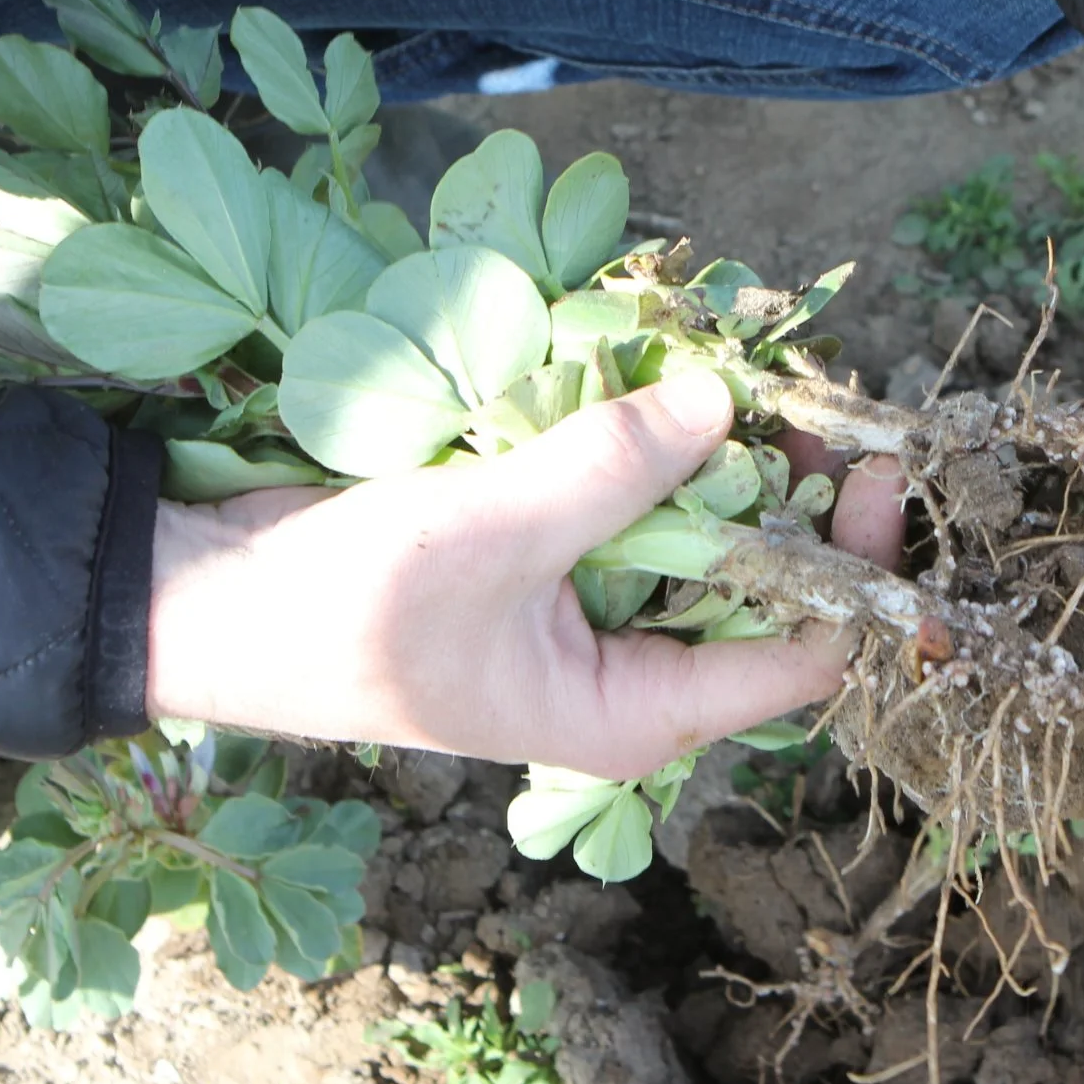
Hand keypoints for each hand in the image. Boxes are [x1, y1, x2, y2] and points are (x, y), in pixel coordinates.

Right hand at [145, 373, 906, 779]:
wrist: (213, 599)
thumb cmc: (345, 609)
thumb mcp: (489, 535)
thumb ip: (610, 469)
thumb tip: (721, 405)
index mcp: (637, 714)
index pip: (804, 659)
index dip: (854, 570)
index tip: (869, 465)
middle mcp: (633, 671)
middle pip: (766, 584)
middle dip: (797, 492)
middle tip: (816, 392)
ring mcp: (593, 608)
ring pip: (705, 531)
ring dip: (729, 455)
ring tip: (755, 369)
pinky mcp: (556, 551)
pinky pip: (639, 497)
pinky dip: (656, 441)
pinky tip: (672, 374)